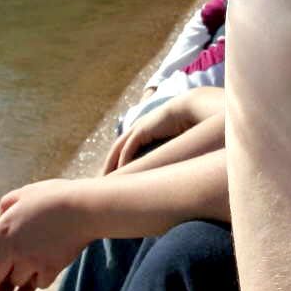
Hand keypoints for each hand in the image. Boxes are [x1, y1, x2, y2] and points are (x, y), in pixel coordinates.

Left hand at [0, 178, 96, 290]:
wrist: (86, 206)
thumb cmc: (55, 197)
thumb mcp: (23, 194)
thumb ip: (3, 209)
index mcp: (1, 230)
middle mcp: (12, 248)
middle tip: (5, 276)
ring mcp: (31, 260)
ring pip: (15, 283)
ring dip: (20, 278)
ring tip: (32, 263)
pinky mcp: (50, 269)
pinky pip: (38, 284)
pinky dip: (41, 279)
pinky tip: (47, 266)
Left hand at [103, 87, 227, 173]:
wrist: (188, 110)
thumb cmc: (185, 125)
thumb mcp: (173, 141)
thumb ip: (166, 152)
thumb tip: (168, 168)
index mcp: (142, 131)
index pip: (125, 147)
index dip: (118, 160)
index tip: (114, 174)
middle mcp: (137, 129)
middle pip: (116, 148)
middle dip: (109, 164)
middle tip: (102, 179)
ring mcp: (138, 129)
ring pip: (118, 149)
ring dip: (111, 164)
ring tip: (106, 179)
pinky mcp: (142, 131)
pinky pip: (128, 149)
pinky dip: (123, 161)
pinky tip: (121, 172)